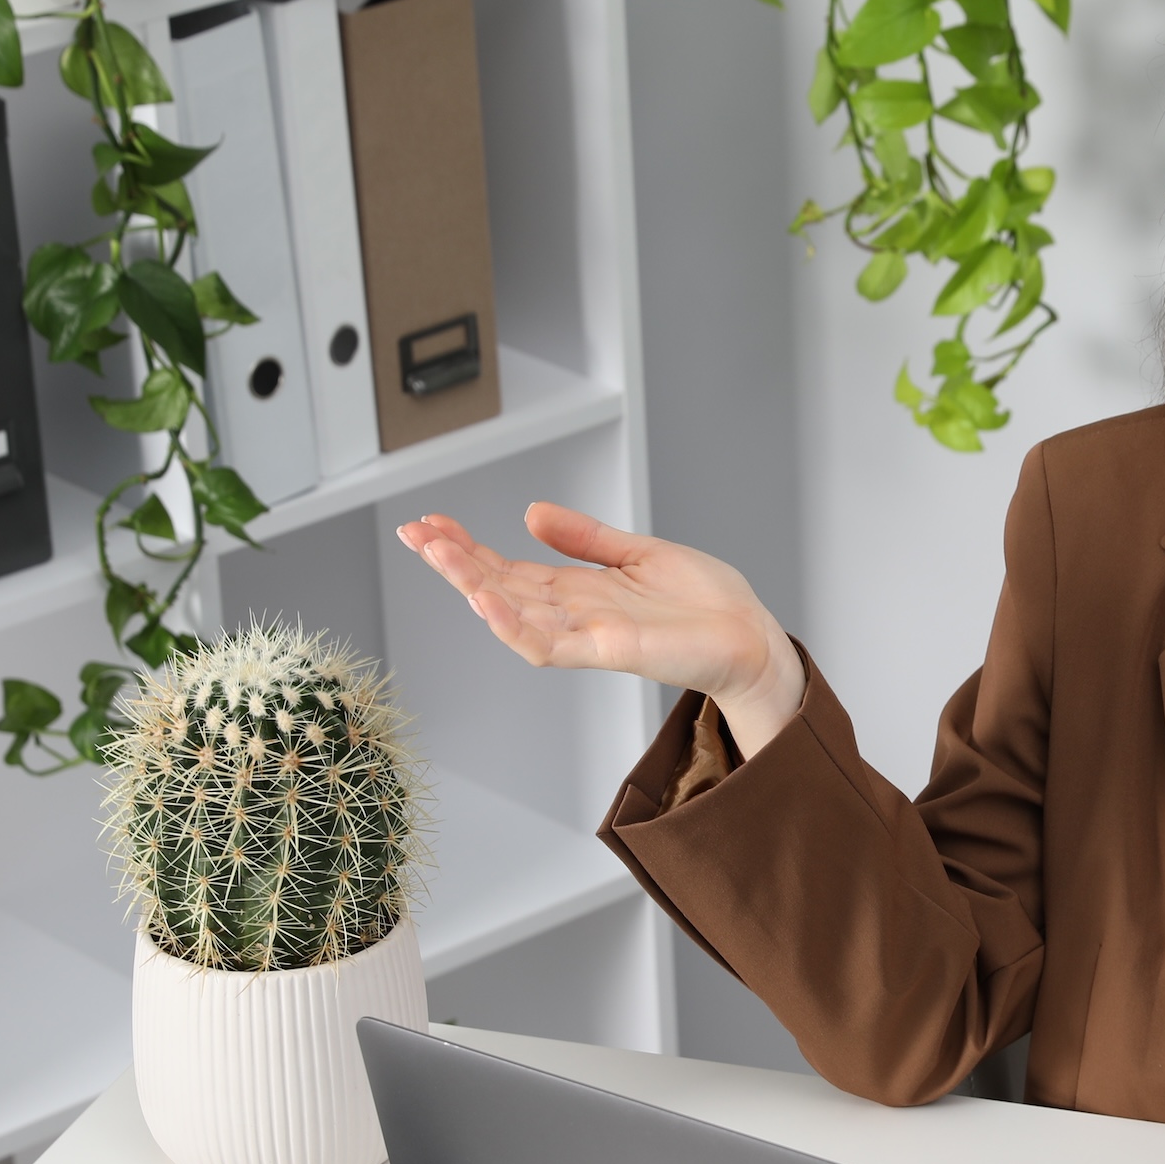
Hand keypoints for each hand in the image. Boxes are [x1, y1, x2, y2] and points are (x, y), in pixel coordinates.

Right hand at [397, 504, 806, 754]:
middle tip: (413, 533)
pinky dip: (513, 624)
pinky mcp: (607, 650)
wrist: (750, 634)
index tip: (429, 522)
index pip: (506, 567)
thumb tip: (531, 513)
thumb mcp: (636, 552)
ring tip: (438, 555)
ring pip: (511, 615)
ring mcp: (585, 635)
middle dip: (453, 561)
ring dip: (471, 585)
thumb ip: (585, 537)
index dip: (466, 546)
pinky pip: (548, 645)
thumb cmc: (704, 602)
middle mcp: (572, 614)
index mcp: (577, 590)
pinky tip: (486, 598)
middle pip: (497, 587)